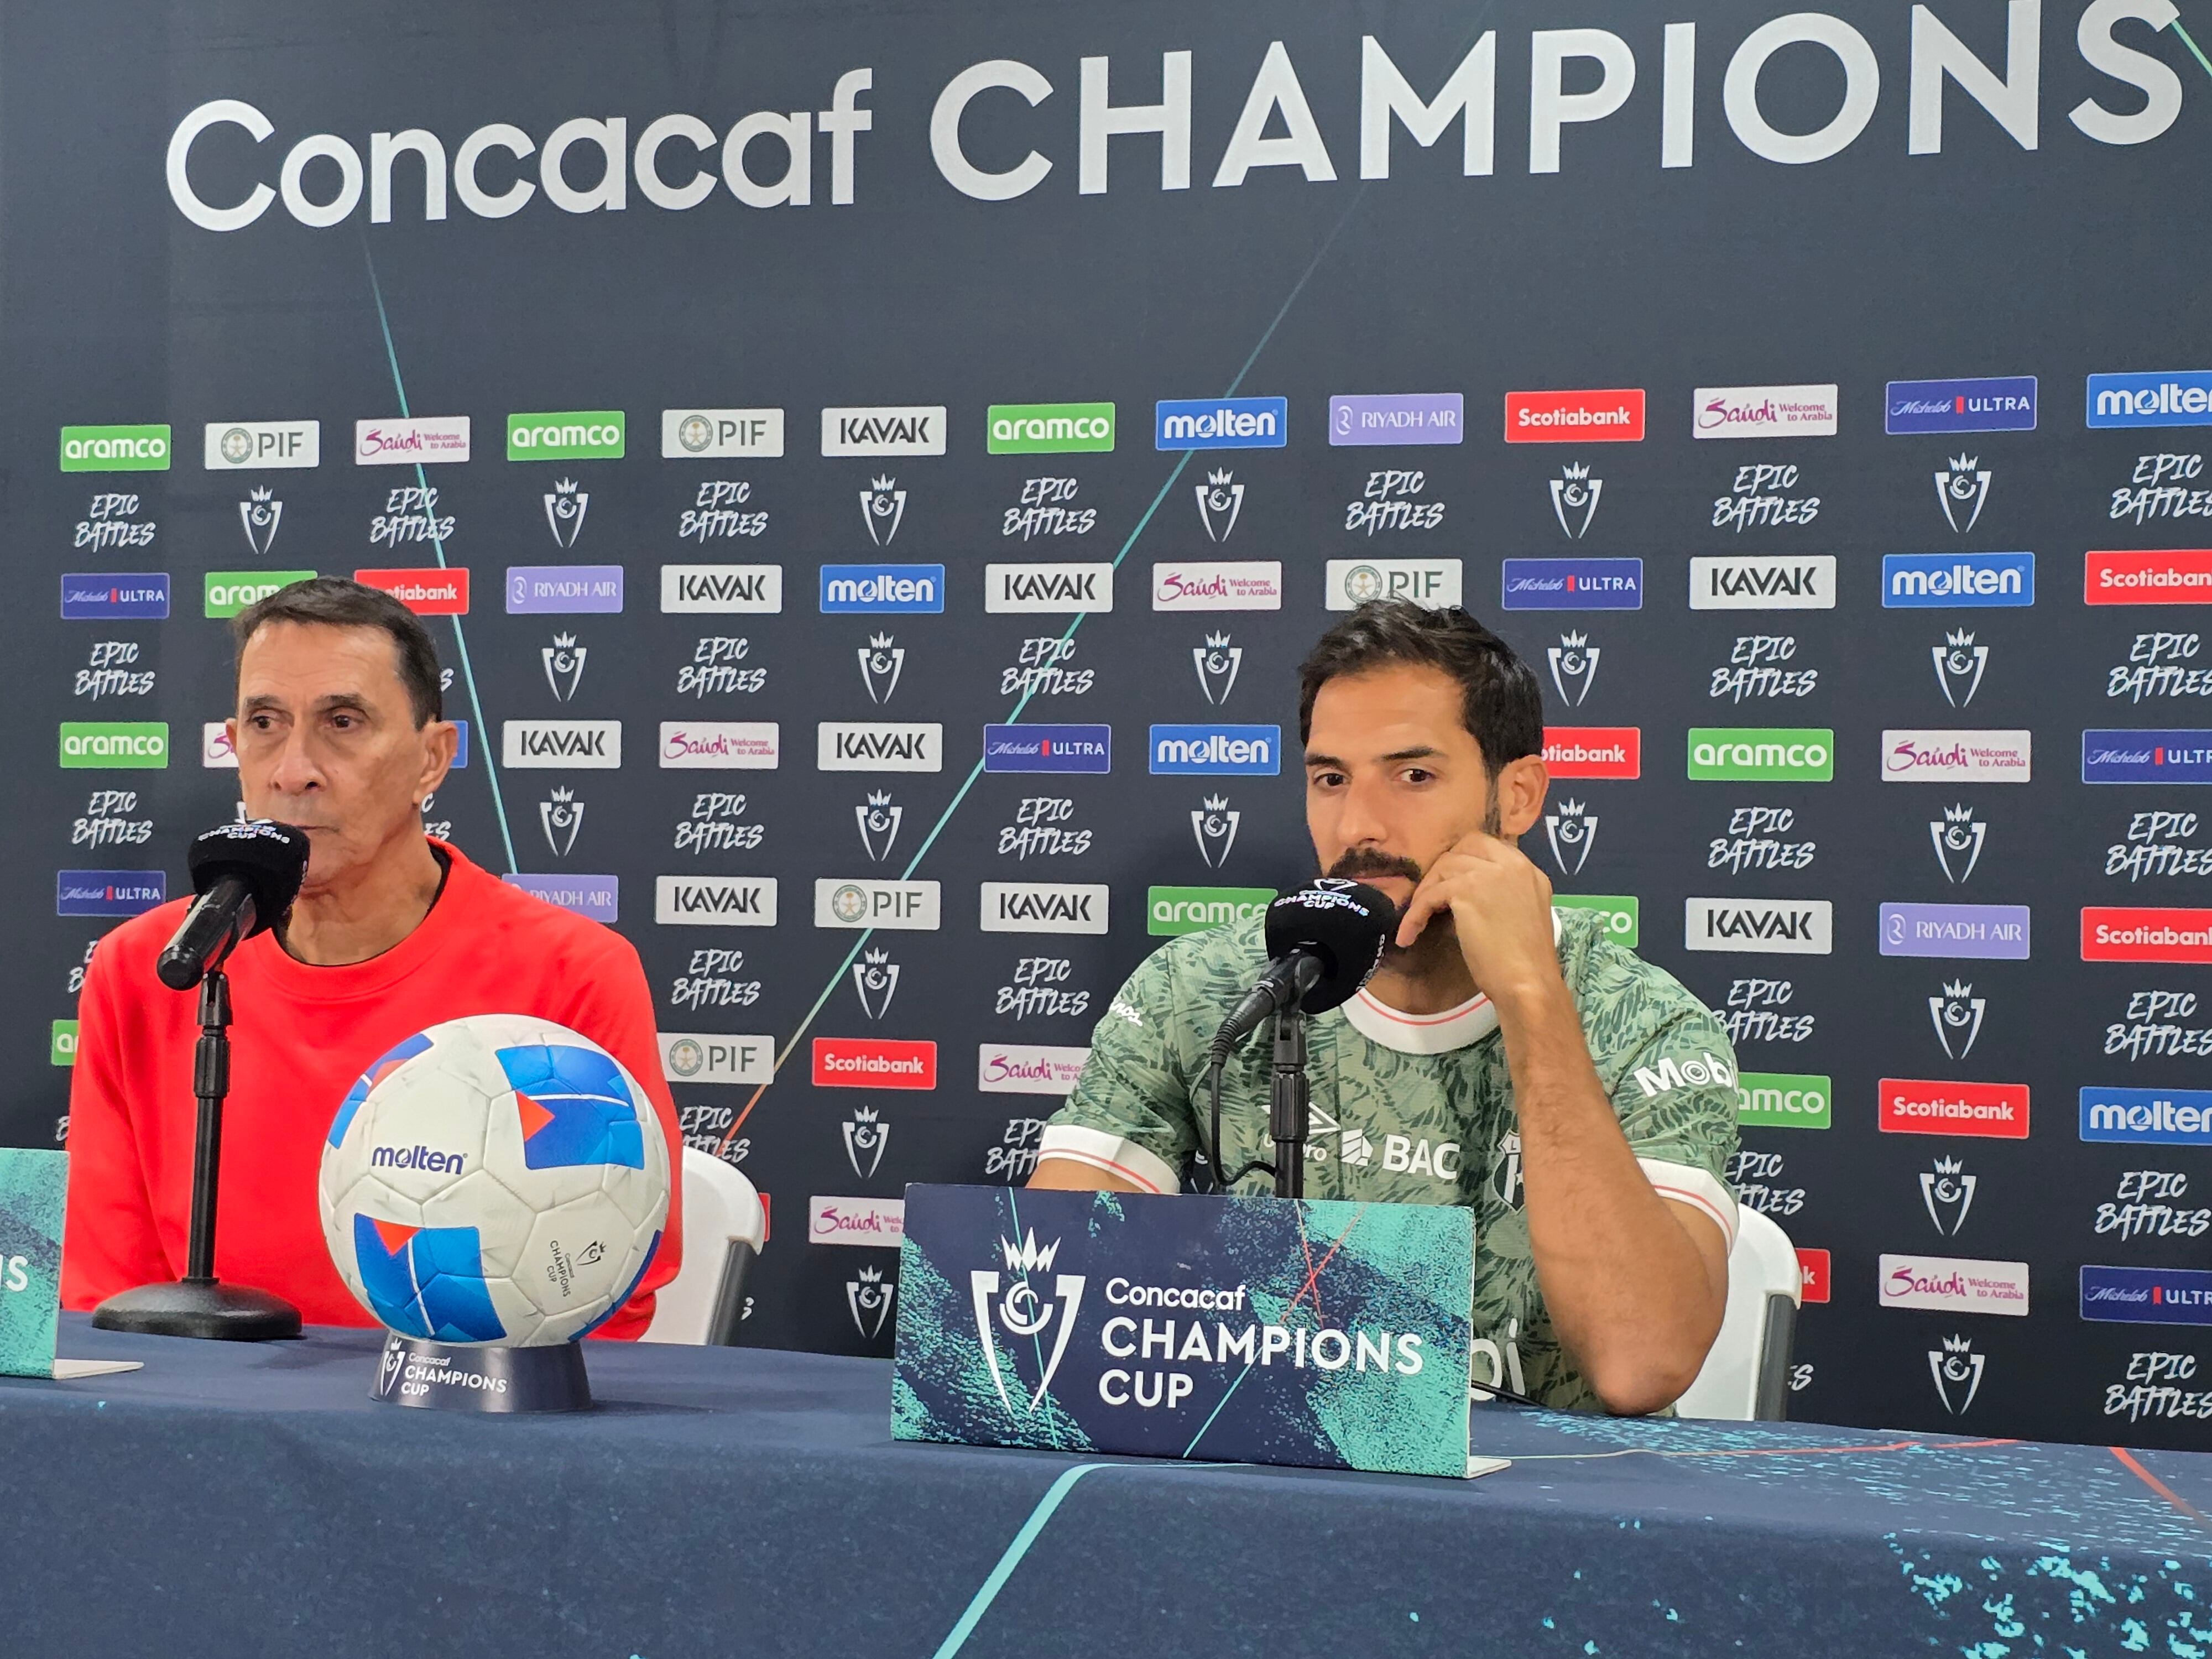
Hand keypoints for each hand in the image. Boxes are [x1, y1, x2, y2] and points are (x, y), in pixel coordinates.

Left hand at [1394, 831, 1562, 1010]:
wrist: (1528, 982)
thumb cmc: (1525, 962)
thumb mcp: (1521, 914)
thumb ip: (1502, 894)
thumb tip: (1465, 894)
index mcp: (1529, 871)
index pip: (1490, 848)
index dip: (1467, 861)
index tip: (1452, 883)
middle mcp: (1512, 864)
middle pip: (1467, 845)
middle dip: (1446, 865)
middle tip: (1433, 893)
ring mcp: (1489, 874)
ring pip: (1444, 867)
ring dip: (1425, 892)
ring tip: (1417, 919)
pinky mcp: (1466, 890)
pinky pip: (1429, 895)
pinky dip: (1414, 915)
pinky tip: (1409, 935)